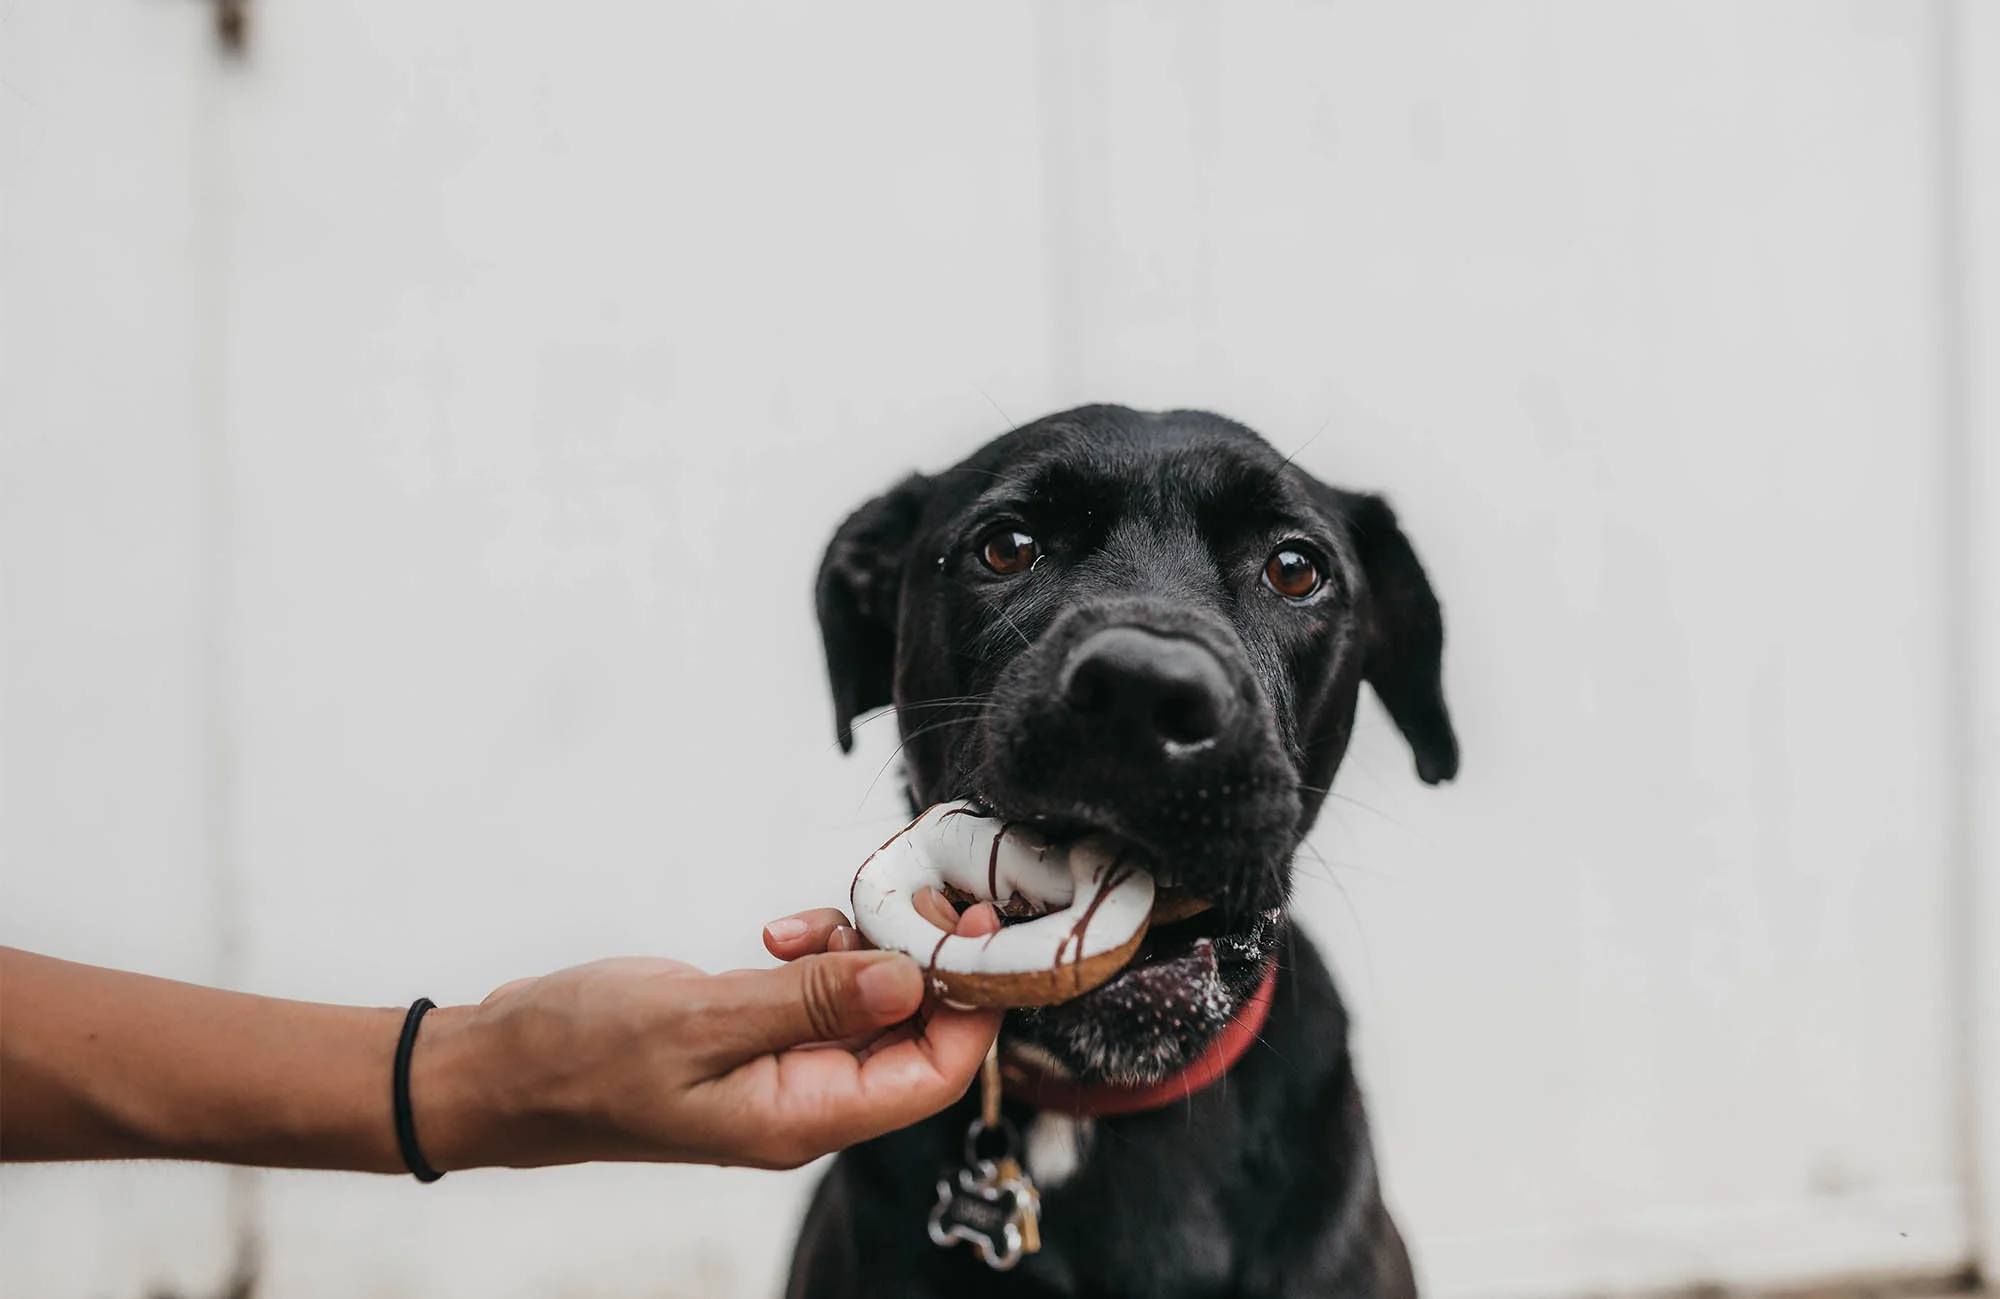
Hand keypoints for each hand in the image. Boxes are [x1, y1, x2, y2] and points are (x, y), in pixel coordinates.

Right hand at [411, 893, 1000, 1170]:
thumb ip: (812, 1000)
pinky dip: (818, 953)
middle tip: (907, 896)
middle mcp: (805, 1102)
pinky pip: (822, 994)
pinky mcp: (756, 1037)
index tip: (978, 929)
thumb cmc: (578, 1056)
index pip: (935, 1074)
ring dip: (863, 950)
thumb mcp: (701, 1020)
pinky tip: (778, 932)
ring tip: (812, 919)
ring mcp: (781, 1070)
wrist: (495, 1068)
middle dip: (923, 962)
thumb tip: (912, 978)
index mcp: (802, 1119)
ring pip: (869, 1005)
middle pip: (915, 1036)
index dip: (973, 1005)